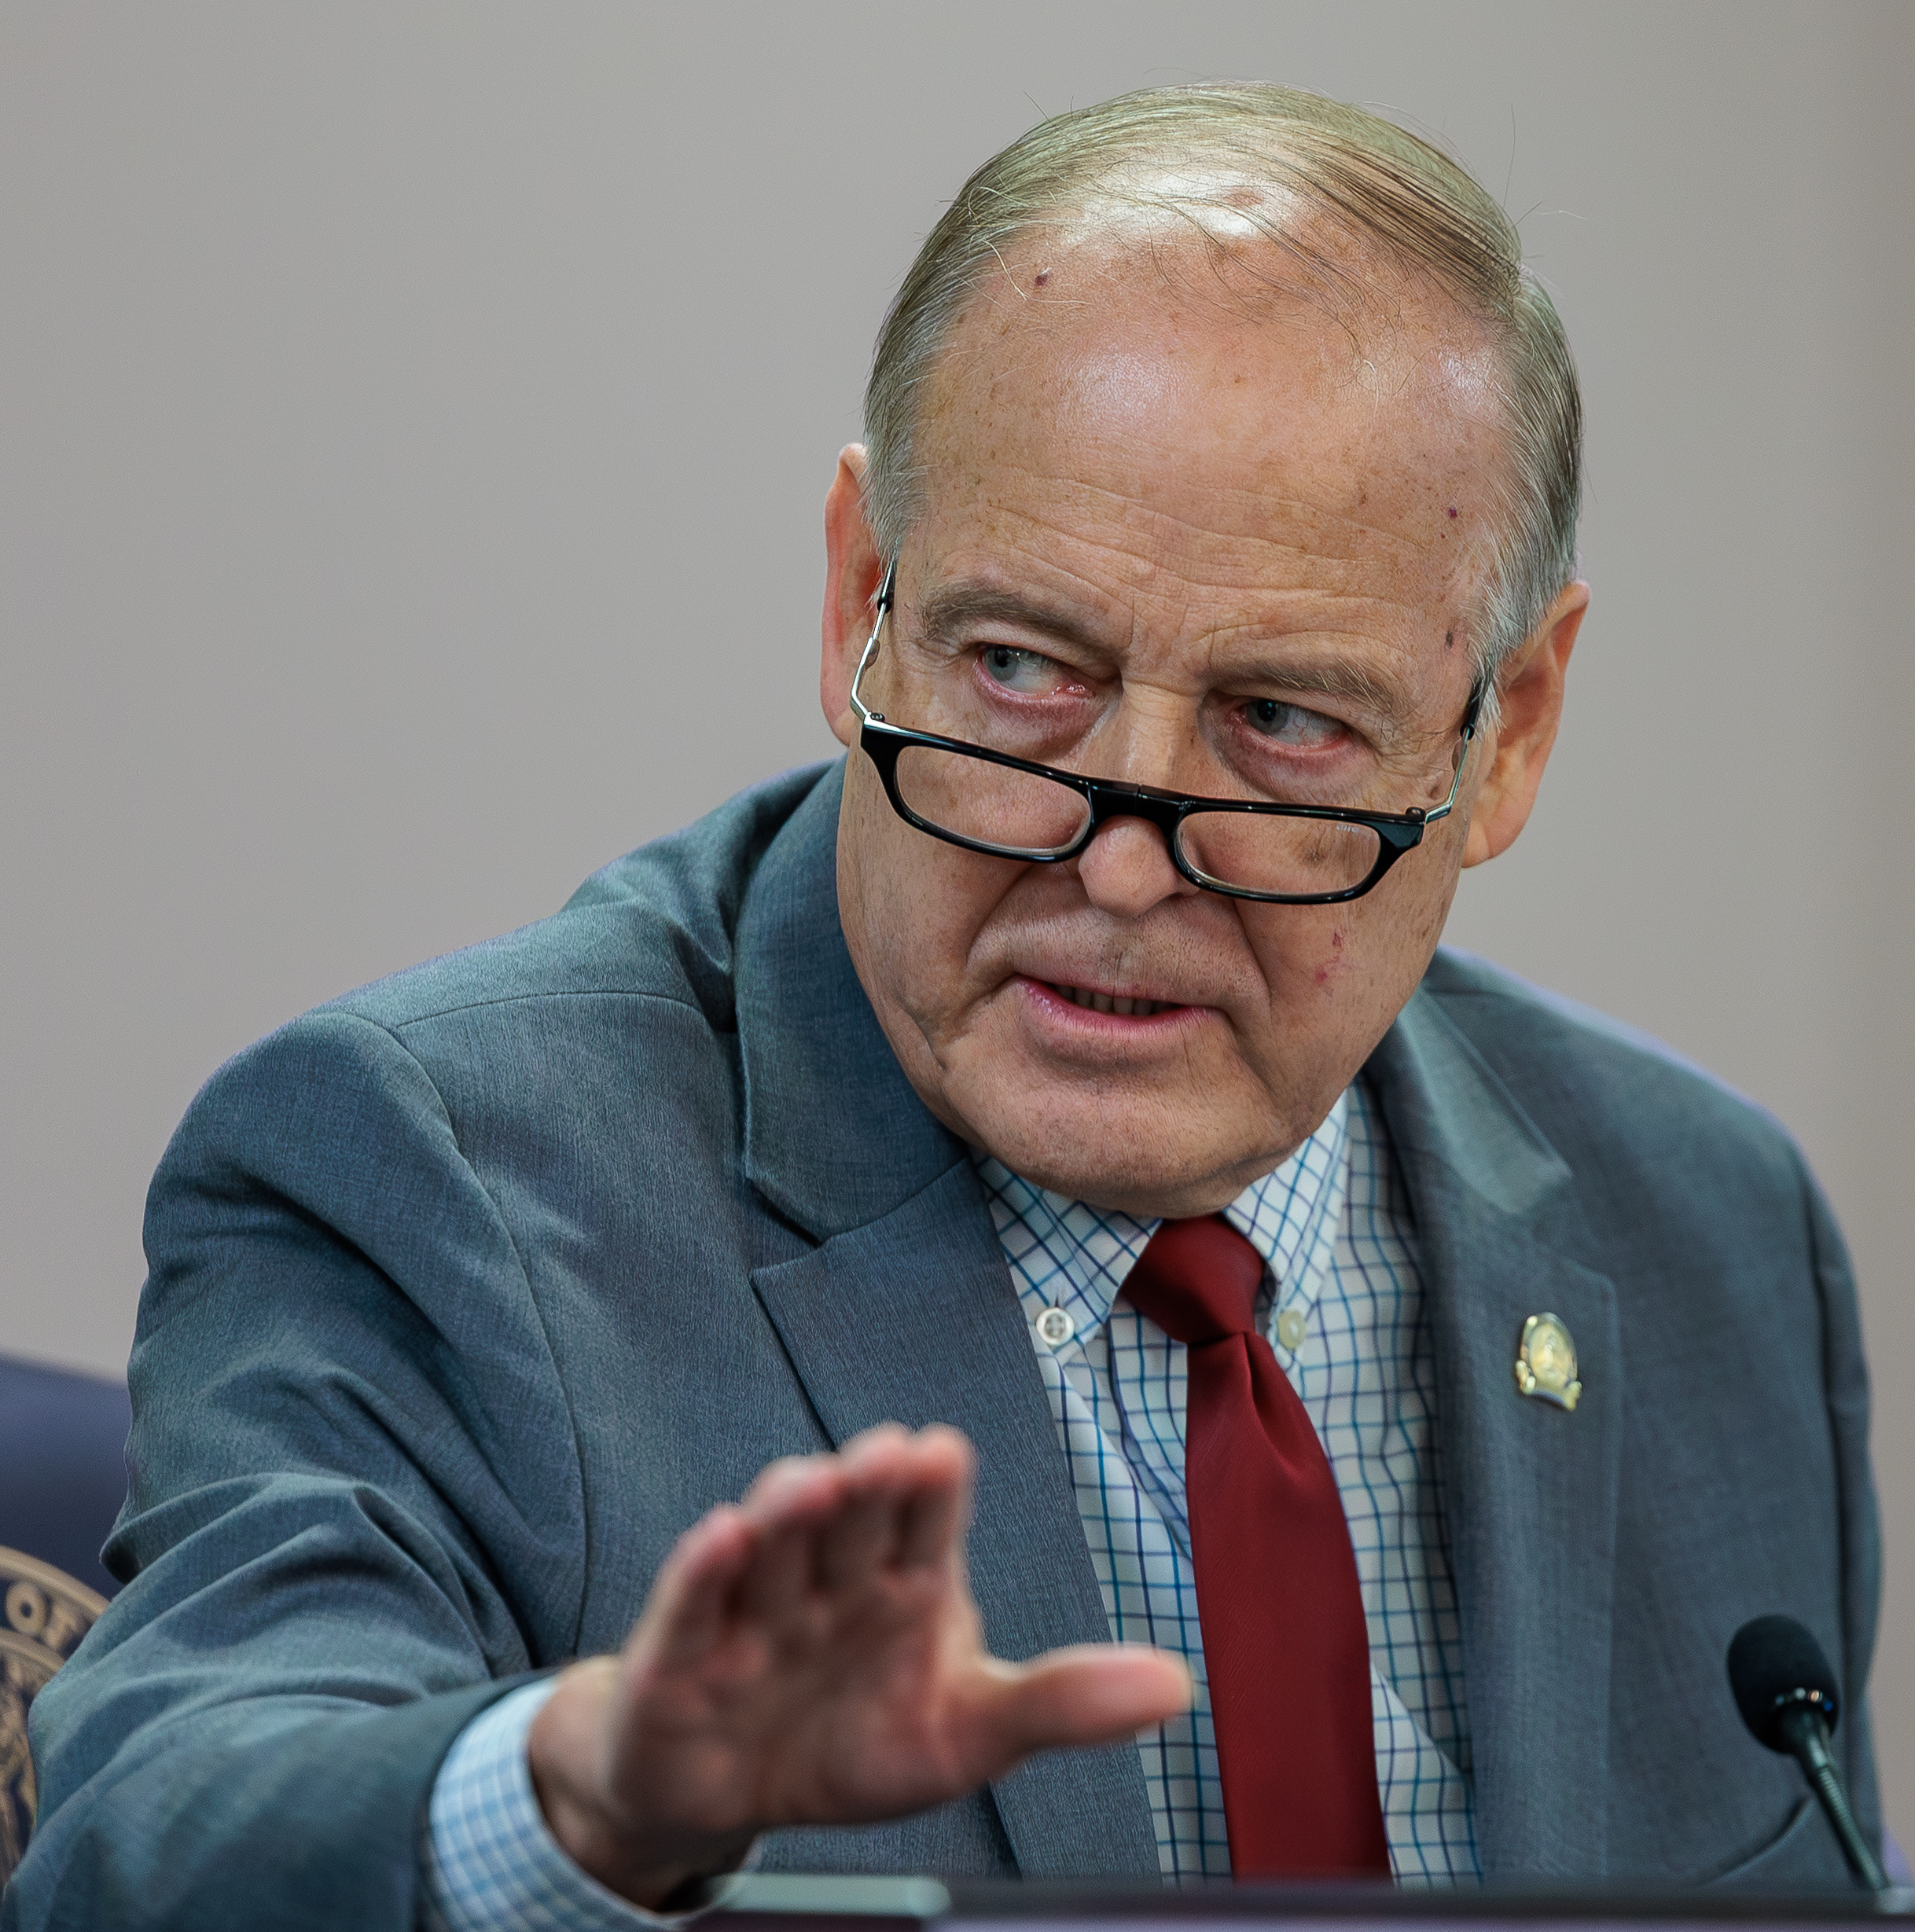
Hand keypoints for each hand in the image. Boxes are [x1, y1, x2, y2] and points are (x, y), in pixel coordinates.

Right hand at [526, 1423, 1191, 1906]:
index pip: (925, 1517)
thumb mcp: (967, 1732)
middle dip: (865, 1485)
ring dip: (788, 1509)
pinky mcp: (680, 1655)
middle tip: (887, 1458)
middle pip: (848, 1517)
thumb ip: (1061, 1703)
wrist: (732, 1797)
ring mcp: (754, 1610)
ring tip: (814, 1484)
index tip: (942, 1454)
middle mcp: (830, 1576)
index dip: (931, 1486)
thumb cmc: (855, 1741)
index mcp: (905, 1578)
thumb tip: (1177, 1683)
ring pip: (771, 1545)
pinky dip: (702, 1572)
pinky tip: (719, 1536)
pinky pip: (691, 1605)